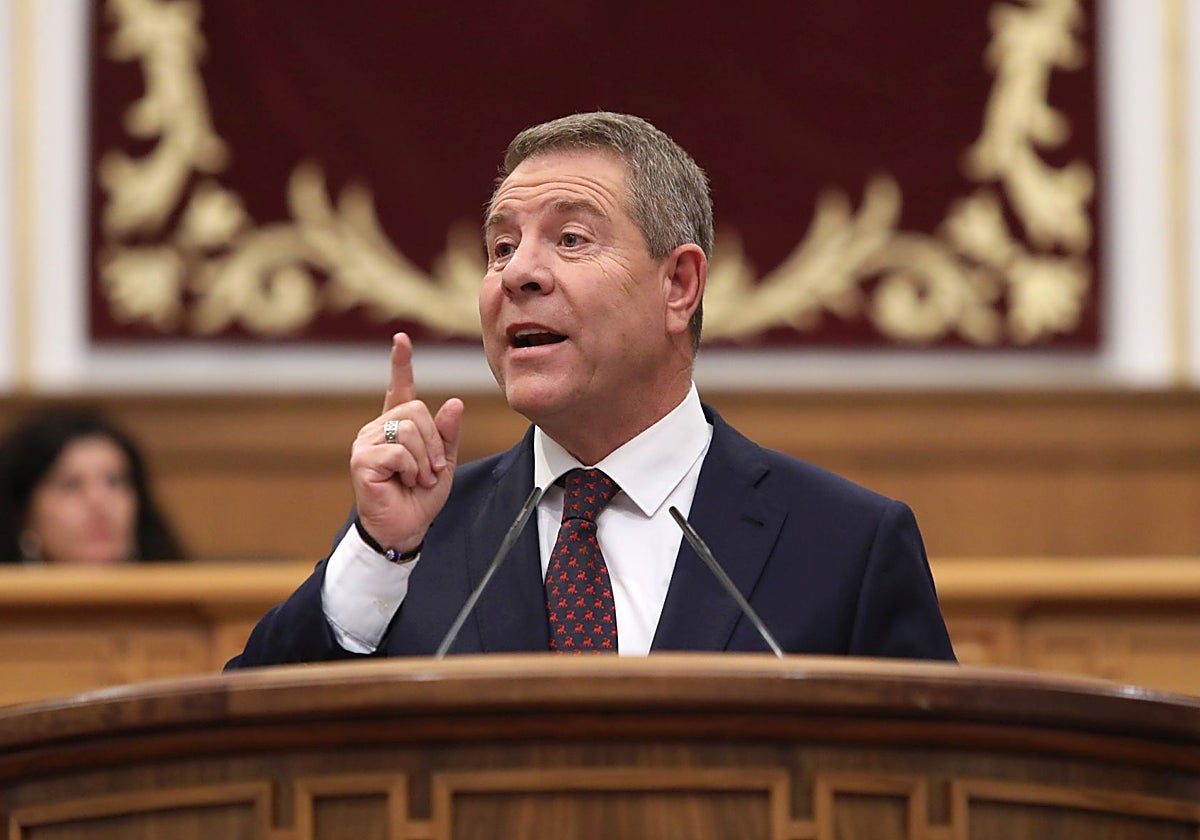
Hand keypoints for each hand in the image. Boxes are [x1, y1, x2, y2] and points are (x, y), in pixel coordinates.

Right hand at [350, 333, 463, 552]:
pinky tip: (404, 482)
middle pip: (416, 410)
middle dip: (434, 442)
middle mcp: (377, 429)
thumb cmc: (419, 497)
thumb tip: (455, 403)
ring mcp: (366, 443)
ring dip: (424, 459)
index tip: (402, 339)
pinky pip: (399, 451)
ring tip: (418, 478)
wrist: (405, 529)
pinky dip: (411, 469)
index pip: (398, 389)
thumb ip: (447, 434)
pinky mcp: (361, 460)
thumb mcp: (443, 463)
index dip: (401, 363)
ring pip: (408, 429)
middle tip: (431, 470)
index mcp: (396, 427)